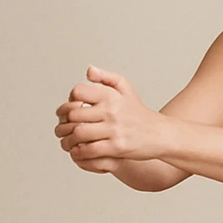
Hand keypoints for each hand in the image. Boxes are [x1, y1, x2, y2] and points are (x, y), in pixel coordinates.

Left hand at [54, 66, 168, 162]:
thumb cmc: (139, 113)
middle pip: (74, 114)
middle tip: (62, 129)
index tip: (70, 109)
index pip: (78, 92)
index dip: (69, 101)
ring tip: (67, 142)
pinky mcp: (117, 146)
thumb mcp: (126, 89)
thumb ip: (106, 78)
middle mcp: (112, 110)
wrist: (160, 134)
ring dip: (68, 139)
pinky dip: (79, 152)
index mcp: (111, 95)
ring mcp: (114, 129)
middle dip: (64, 123)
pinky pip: (90, 150)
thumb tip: (88, 70)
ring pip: (79, 133)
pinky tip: (78, 151)